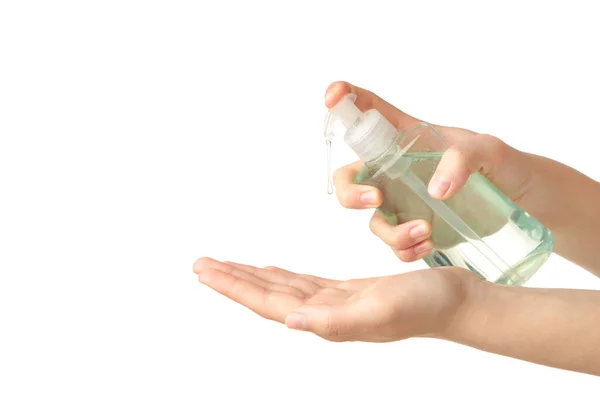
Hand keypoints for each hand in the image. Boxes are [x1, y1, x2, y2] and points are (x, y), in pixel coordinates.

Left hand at [193, 257, 477, 341]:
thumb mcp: (383, 310)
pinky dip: (282, 275)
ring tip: (226, 265)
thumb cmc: (426, 306)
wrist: (455, 302)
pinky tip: (271, 270)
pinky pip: (304, 283)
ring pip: (282, 287)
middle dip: (233, 280)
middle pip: (267, 295)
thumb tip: (292, 323)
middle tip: (201, 264)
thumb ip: (336, 320)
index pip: (268, 302)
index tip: (205, 271)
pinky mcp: (347, 292)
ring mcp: (335, 303)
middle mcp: (324, 314)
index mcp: (326, 318)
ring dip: (252, 276)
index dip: (235, 287)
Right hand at [326, 81, 535, 261]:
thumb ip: (463, 158)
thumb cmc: (503, 164)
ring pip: (372, 220)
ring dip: (390, 232)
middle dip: (350, 192)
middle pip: (350, 178)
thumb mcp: (489, 150)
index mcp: (406, 138)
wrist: (523, 201)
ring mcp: (403, 202)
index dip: (343, 98)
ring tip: (425, 232)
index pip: (368, 110)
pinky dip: (405, 249)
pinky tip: (428, 245)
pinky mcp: (415, 229)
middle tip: (375, 200)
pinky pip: (394, 244)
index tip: (332, 97)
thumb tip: (435, 191)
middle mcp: (396, 170)